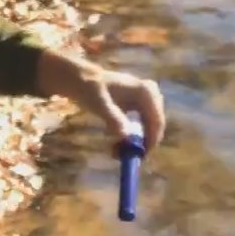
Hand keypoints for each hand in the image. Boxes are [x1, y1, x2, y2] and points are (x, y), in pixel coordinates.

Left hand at [36, 50, 165, 151]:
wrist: (78, 79)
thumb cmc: (89, 88)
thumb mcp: (99, 104)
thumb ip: (113, 119)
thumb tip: (126, 136)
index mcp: (146, 92)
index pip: (156, 121)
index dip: (151, 140)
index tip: (140, 156)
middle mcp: (150, 95)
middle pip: (153, 125)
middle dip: (141, 142)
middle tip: (125, 157)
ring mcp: (143, 101)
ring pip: (145, 127)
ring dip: (133, 141)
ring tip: (114, 151)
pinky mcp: (135, 107)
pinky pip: (137, 126)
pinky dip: (126, 135)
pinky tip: (112, 141)